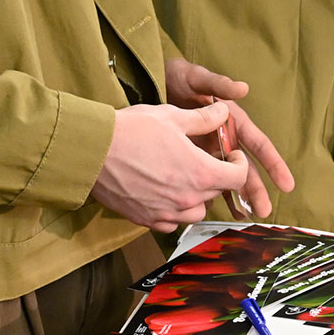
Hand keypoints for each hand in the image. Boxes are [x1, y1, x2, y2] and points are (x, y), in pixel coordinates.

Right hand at [90, 102, 252, 231]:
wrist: (93, 152)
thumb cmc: (132, 131)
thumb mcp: (173, 116)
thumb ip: (204, 118)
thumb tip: (224, 112)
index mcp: (200, 172)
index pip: (238, 177)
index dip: (239, 164)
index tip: (232, 155)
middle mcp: (187, 198)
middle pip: (217, 192)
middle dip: (217, 176)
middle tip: (205, 160)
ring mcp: (167, 212)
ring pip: (196, 211)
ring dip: (198, 196)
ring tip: (186, 177)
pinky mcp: (147, 220)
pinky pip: (172, 222)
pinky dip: (175, 211)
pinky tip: (165, 193)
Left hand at [164, 59, 295, 216]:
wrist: (151, 83)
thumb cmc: (179, 78)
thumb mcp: (197, 78)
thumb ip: (218, 84)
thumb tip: (243, 87)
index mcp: (232, 121)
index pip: (258, 144)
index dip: (273, 164)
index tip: (286, 184)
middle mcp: (225, 138)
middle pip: (245, 167)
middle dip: (256, 189)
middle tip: (264, 211)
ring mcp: (209, 150)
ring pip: (227, 177)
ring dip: (237, 196)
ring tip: (245, 217)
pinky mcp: (192, 157)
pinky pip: (205, 178)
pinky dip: (212, 193)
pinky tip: (214, 209)